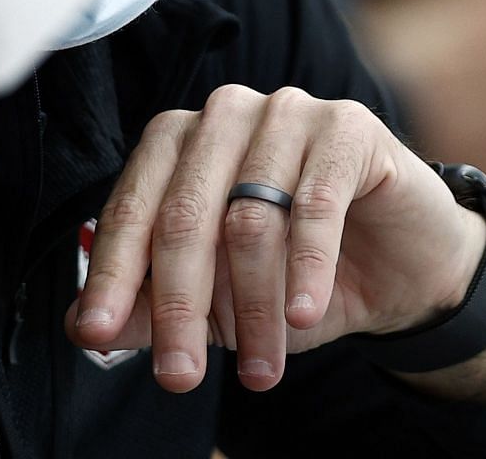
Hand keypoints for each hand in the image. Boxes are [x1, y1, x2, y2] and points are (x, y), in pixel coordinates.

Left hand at [68, 85, 485, 392]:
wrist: (401, 266)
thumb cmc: (297, 272)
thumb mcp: (218, 302)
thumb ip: (151, 305)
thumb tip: (85, 327)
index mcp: (179, 142)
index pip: (132, 209)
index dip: (112, 276)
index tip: (97, 335)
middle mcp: (225, 115)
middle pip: (184, 215)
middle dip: (179, 305)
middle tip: (180, 375)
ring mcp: (287, 110)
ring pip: (250, 218)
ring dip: (253, 307)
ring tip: (261, 371)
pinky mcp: (346, 126)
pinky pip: (315, 204)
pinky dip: (306, 270)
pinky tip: (303, 318)